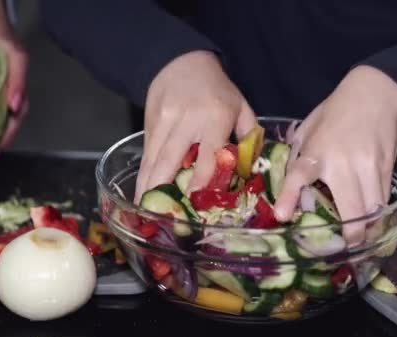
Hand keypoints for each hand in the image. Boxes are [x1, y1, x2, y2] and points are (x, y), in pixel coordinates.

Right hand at [134, 50, 256, 202]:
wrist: (180, 61)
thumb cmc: (217, 88)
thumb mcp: (241, 106)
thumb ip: (250, 135)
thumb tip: (254, 168)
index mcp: (216, 118)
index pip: (208, 154)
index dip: (201, 178)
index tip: (195, 200)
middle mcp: (187, 121)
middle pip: (171, 158)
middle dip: (162, 188)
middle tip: (160, 216)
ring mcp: (164, 121)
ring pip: (153, 158)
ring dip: (147, 186)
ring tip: (143, 211)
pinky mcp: (149, 123)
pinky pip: (147, 153)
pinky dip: (144, 173)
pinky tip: (142, 191)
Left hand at [274, 65, 396, 246]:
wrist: (375, 96)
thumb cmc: (334, 114)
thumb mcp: (308, 131)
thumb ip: (297, 158)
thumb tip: (287, 186)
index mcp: (317, 152)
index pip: (299, 176)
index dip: (288, 197)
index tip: (281, 216)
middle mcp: (344, 164)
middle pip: (352, 212)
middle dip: (350, 237)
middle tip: (344, 248)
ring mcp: (370, 168)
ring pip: (373, 212)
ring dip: (367, 230)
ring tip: (360, 239)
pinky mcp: (387, 169)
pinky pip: (383, 201)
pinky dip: (377, 215)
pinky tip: (371, 220)